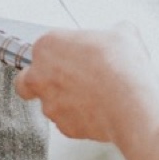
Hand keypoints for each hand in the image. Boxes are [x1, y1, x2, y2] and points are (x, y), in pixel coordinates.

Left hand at [15, 24, 158, 144]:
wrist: (132, 103)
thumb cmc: (122, 67)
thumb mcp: (123, 33)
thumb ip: (113, 32)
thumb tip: (121, 34)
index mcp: (48, 46)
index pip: (41, 47)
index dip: (59, 52)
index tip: (73, 54)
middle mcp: (41, 76)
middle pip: (27, 80)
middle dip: (39, 81)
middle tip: (64, 79)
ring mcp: (50, 104)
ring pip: (49, 104)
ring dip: (65, 101)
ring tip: (93, 96)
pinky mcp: (64, 127)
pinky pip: (68, 122)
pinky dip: (80, 118)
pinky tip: (99, 111)